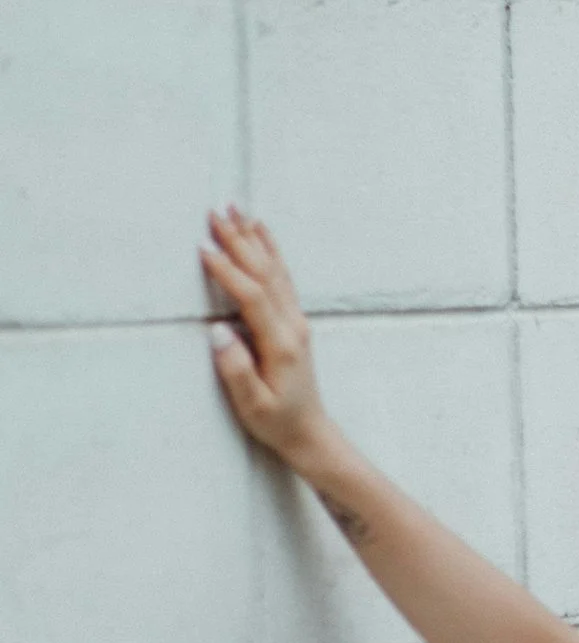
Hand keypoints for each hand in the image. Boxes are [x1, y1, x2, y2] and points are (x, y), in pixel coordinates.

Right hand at [201, 207, 328, 462]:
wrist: (310, 433)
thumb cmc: (277, 422)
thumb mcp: (252, 405)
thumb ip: (236, 370)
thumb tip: (219, 331)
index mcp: (280, 343)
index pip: (251, 296)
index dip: (227, 271)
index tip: (203, 248)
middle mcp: (293, 326)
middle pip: (264, 273)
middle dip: (238, 240)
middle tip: (214, 212)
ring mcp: (297, 321)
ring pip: (275, 270)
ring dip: (254, 238)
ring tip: (236, 209)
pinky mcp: (295, 321)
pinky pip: (282, 277)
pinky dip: (271, 251)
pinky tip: (261, 233)